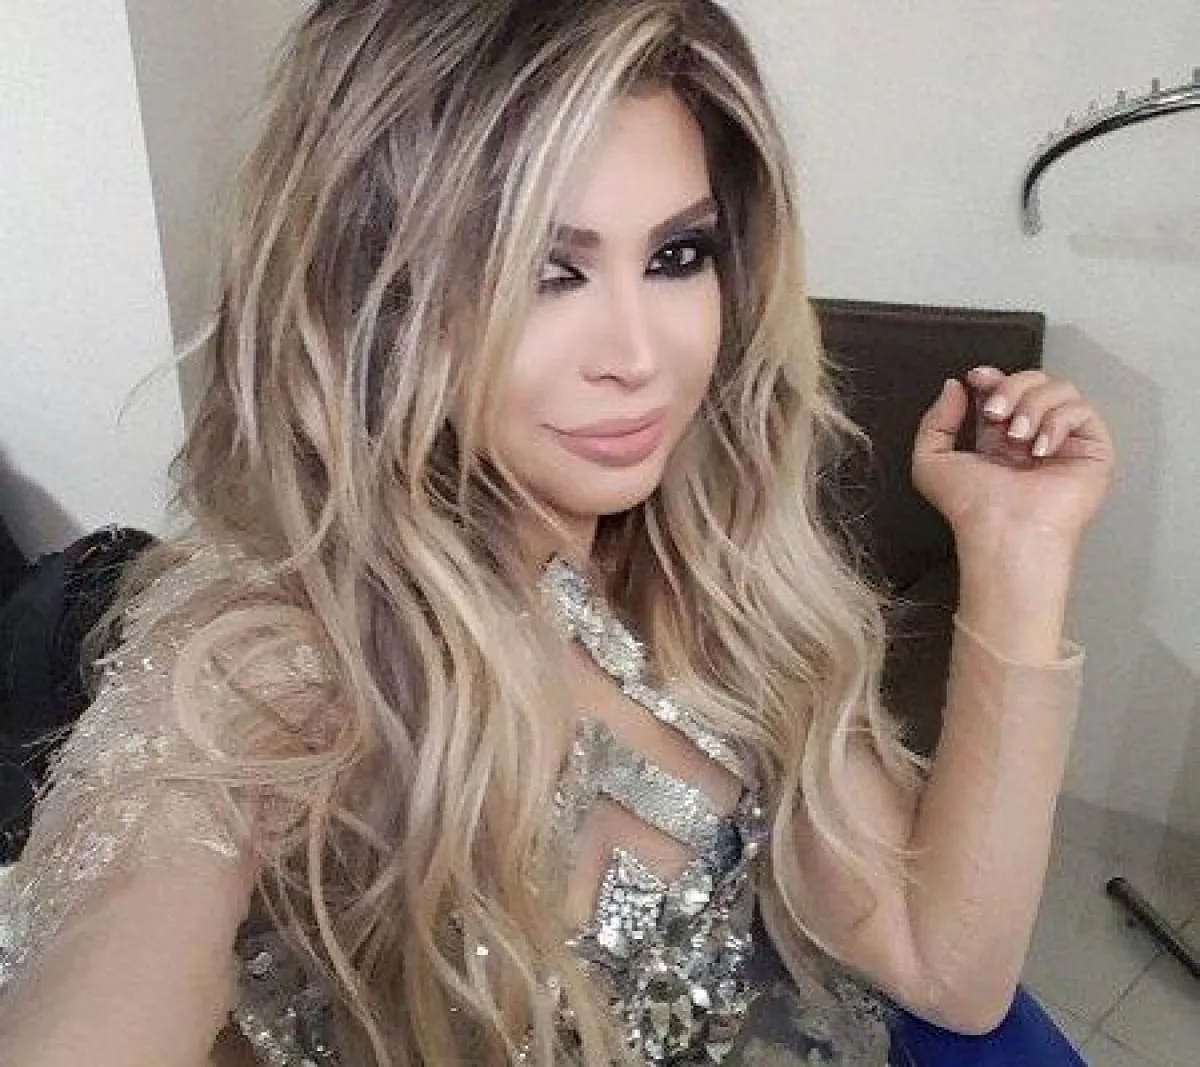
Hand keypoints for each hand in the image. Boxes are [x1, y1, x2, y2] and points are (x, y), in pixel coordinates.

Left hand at [911, 365, 1115, 547]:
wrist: (1002, 530)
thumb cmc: (970, 508)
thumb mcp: (931, 461)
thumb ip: (935, 421)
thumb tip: (954, 387)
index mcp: (1000, 438)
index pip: (1005, 389)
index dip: (993, 377)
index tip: (977, 378)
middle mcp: (1033, 436)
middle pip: (1033, 381)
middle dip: (1010, 388)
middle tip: (994, 413)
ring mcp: (1064, 442)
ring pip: (1060, 389)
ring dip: (1032, 405)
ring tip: (1017, 437)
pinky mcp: (1092, 450)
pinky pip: (1082, 410)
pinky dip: (1058, 421)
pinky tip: (1040, 449)